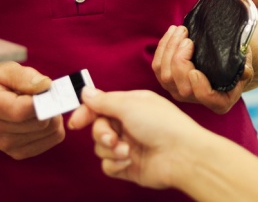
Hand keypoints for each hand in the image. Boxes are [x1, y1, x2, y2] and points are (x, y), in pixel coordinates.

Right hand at [0, 61, 64, 158]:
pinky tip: (42, 116)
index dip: (41, 101)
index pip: (20, 110)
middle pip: (38, 123)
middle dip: (50, 106)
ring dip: (53, 116)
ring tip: (42, 104)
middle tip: (46, 94)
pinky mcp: (16, 152)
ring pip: (48, 132)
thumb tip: (45, 86)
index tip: (48, 89)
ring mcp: (3, 144)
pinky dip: (53, 128)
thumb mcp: (4, 69)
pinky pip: (50, 140)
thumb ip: (23, 76)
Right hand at [69, 87, 202, 189]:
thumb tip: (85, 91)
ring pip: (100, 148)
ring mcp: (128, 145)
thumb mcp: (130, 105)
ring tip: (127, 151)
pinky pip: (107, 166)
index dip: (86, 113)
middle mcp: (128, 124)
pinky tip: (128, 162)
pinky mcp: (128, 166)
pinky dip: (115, 164)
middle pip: (98, 127)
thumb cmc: (161, 124)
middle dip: (101, 133)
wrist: (181, 155)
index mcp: (130, 105)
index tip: (75, 123)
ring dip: (110, 149)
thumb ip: (104, 100)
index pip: (100, 106)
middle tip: (113, 138)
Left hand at [150, 25, 252, 114]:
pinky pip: (157, 66)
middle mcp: (195, 99)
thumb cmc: (237, 62)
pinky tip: (172, 33)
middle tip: (187, 36)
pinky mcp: (168, 79)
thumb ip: (245, 69)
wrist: (225, 59)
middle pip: (179, 85)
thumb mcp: (245, 65)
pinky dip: (163, 47)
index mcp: (218, 101)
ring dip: (169, 48)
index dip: (198, 86)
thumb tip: (245, 71)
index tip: (195, 70)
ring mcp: (179, 90)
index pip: (205, 97)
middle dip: (179, 58)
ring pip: (164, 74)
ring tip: (180, 29)